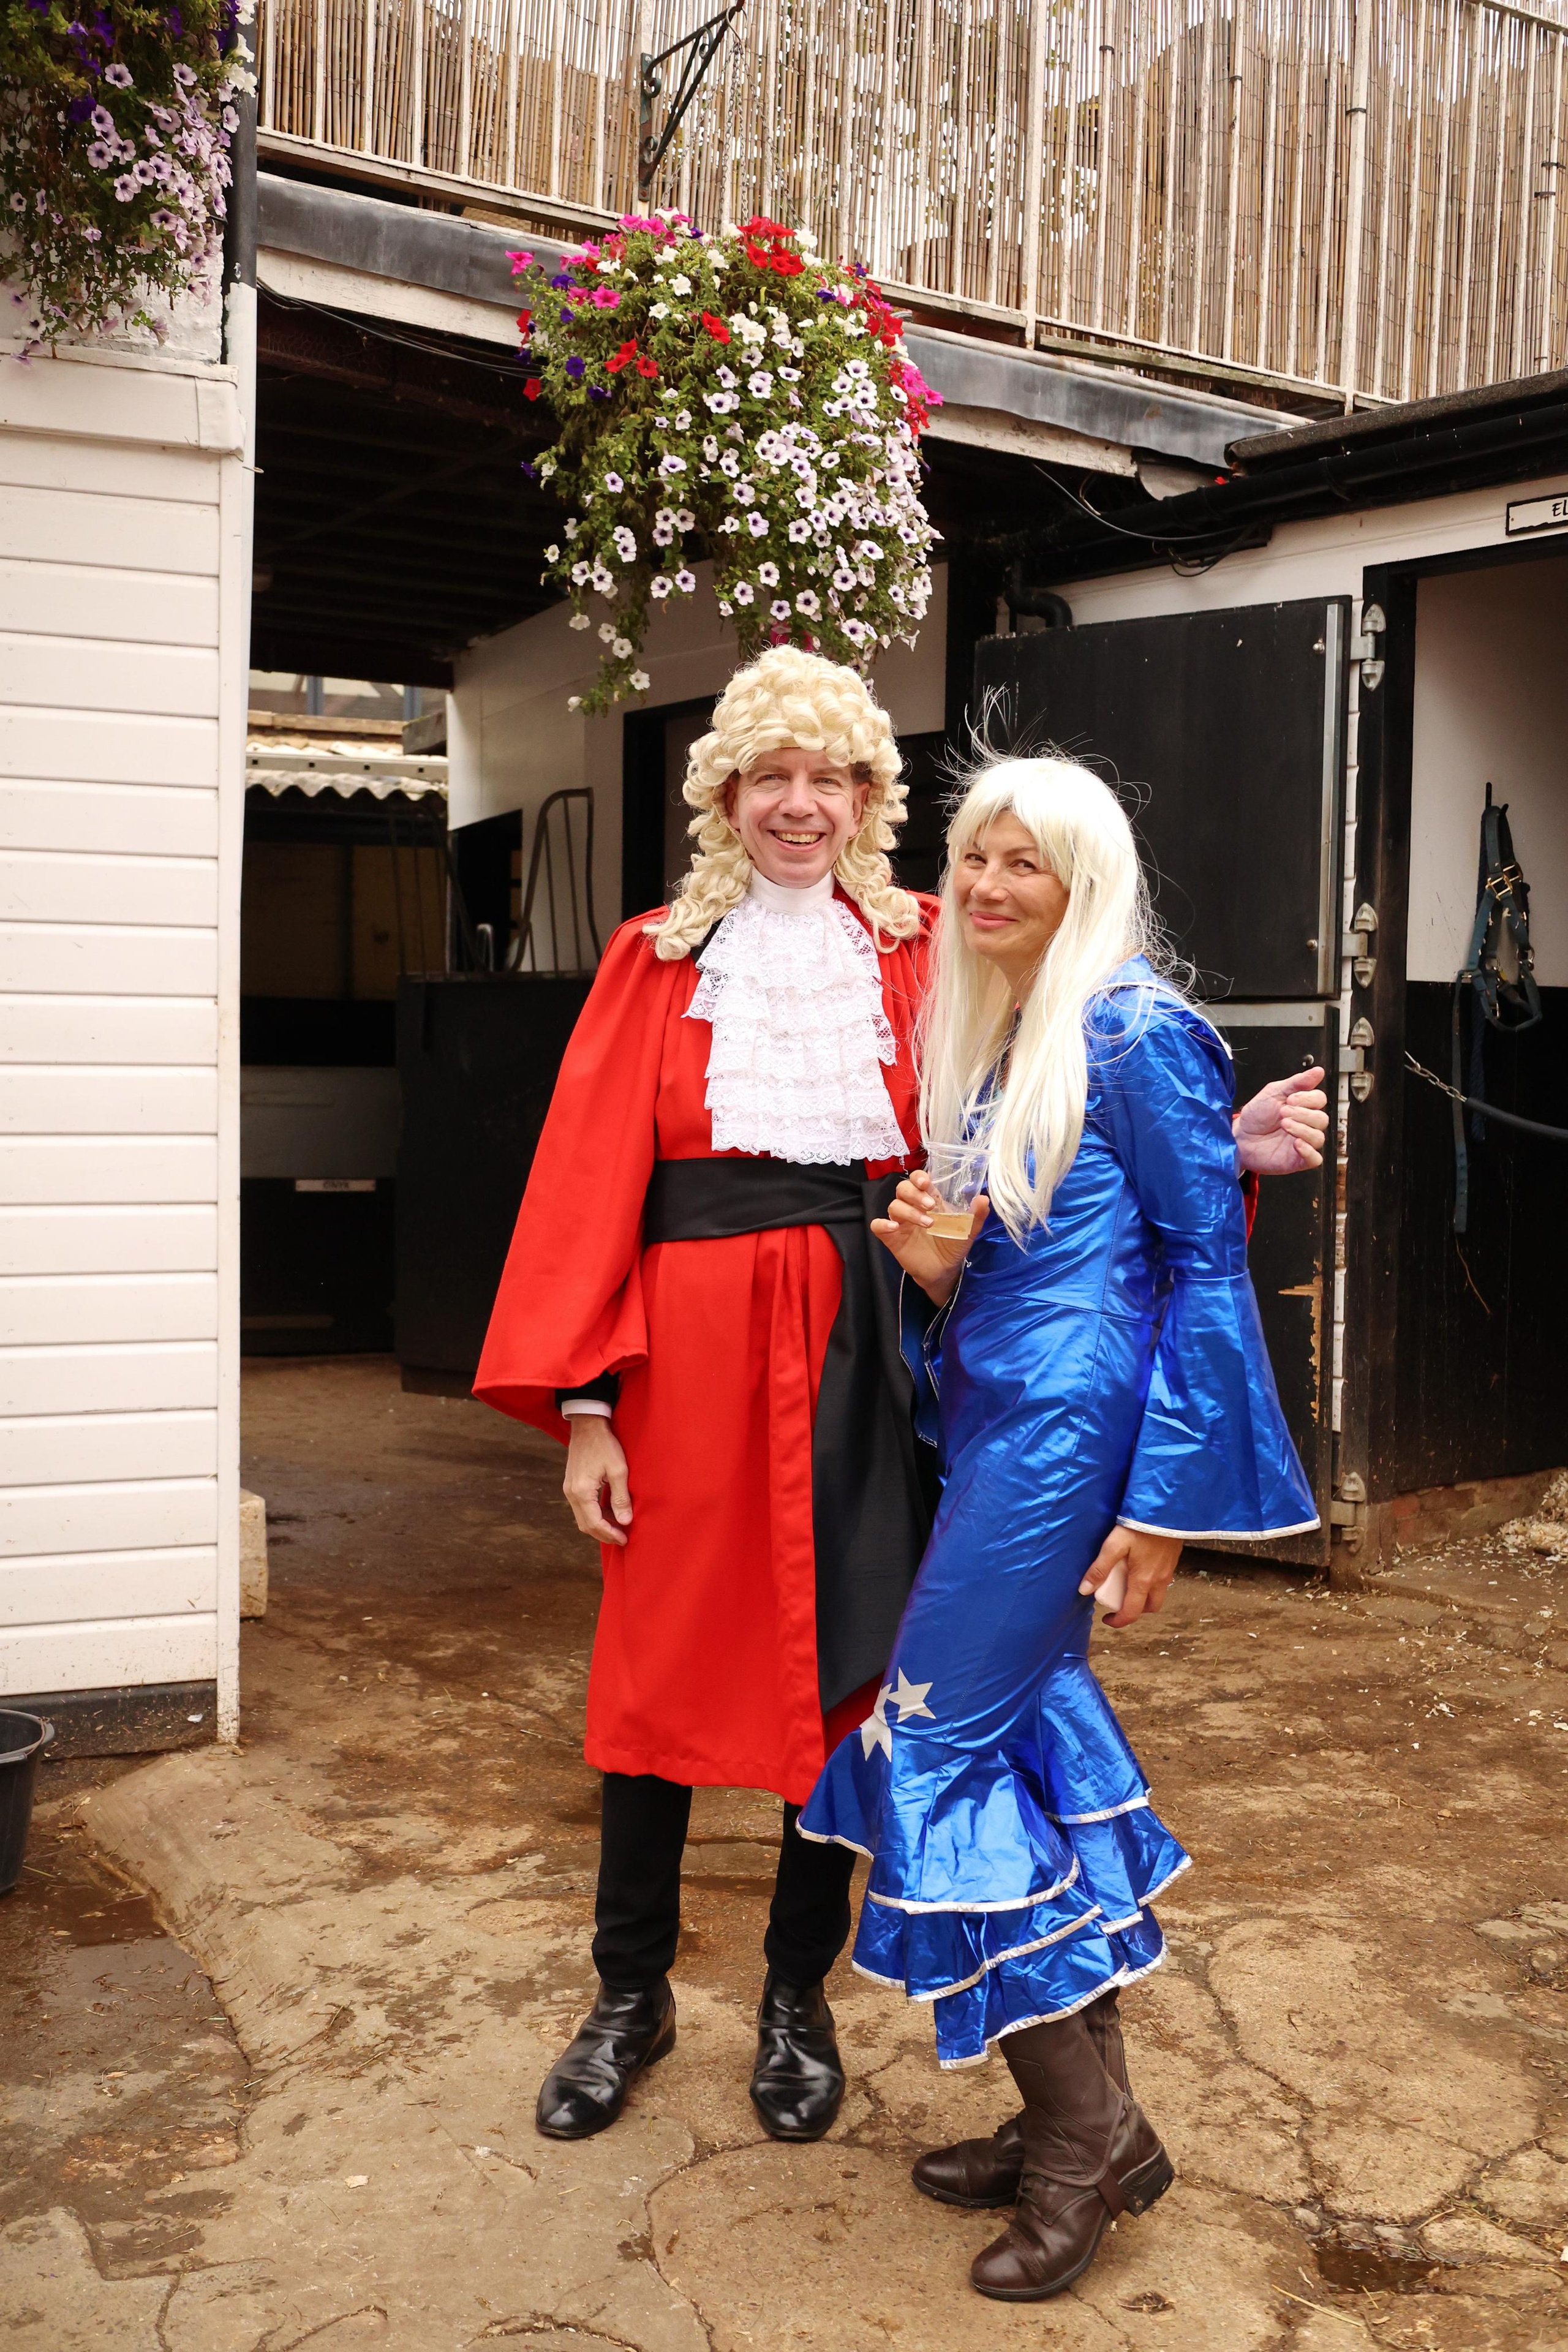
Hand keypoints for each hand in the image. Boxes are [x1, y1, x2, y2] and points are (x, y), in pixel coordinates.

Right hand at [563, 1417, 632, 1546]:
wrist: (587, 1425)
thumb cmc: (604, 1445)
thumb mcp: (618, 1470)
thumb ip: (621, 1497)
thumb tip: (625, 1521)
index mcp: (582, 1492)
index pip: (594, 1523)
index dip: (610, 1534)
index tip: (625, 1539)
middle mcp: (571, 1493)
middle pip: (586, 1525)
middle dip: (604, 1534)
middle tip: (622, 1538)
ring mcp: (569, 1489)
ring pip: (583, 1518)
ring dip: (599, 1525)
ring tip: (618, 1528)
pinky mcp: (572, 1485)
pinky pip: (582, 1508)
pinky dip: (595, 1515)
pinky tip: (609, 1513)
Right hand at [871, 1169, 988, 1303]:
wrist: (944, 1271)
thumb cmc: (953, 1246)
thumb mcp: (968, 1231)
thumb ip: (976, 1216)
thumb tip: (984, 1198)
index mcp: (929, 1200)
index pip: (918, 1180)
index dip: (918, 1177)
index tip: (926, 1182)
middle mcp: (912, 1207)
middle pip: (903, 1189)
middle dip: (915, 1194)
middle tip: (930, 1205)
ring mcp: (900, 1222)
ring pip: (893, 1205)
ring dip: (909, 1211)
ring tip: (928, 1224)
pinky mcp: (891, 1237)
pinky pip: (877, 1225)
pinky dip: (882, 1224)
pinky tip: (894, 1228)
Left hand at [1079, 1524, 1181, 1628]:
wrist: (1166, 1509)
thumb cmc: (1139, 1526)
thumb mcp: (1114, 1545)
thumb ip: (1100, 1568)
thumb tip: (1084, 1590)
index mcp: (1143, 1580)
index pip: (1132, 1612)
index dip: (1118, 1621)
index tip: (1106, 1619)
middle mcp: (1159, 1580)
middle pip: (1149, 1607)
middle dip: (1135, 1610)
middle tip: (1119, 1601)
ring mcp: (1169, 1571)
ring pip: (1158, 1595)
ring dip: (1144, 1597)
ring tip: (1128, 1583)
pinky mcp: (1173, 1560)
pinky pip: (1163, 1581)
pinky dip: (1151, 1583)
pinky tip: (1140, 1567)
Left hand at [1233, 1065, 1328, 1174]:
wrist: (1239, 1137)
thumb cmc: (1256, 1116)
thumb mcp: (1273, 1093)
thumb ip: (1296, 1082)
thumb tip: (1318, 1071)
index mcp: (1303, 1107)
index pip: (1320, 1099)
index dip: (1308, 1098)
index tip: (1290, 1099)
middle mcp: (1306, 1124)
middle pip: (1322, 1118)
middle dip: (1303, 1114)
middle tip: (1283, 1112)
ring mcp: (1304, 1142)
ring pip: (1319, 1137)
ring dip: (1302, 1129)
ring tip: (1284, 1125)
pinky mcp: (1298, 1160)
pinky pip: (1315, 1159)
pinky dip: (1308, 1151)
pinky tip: (1295, 1143)